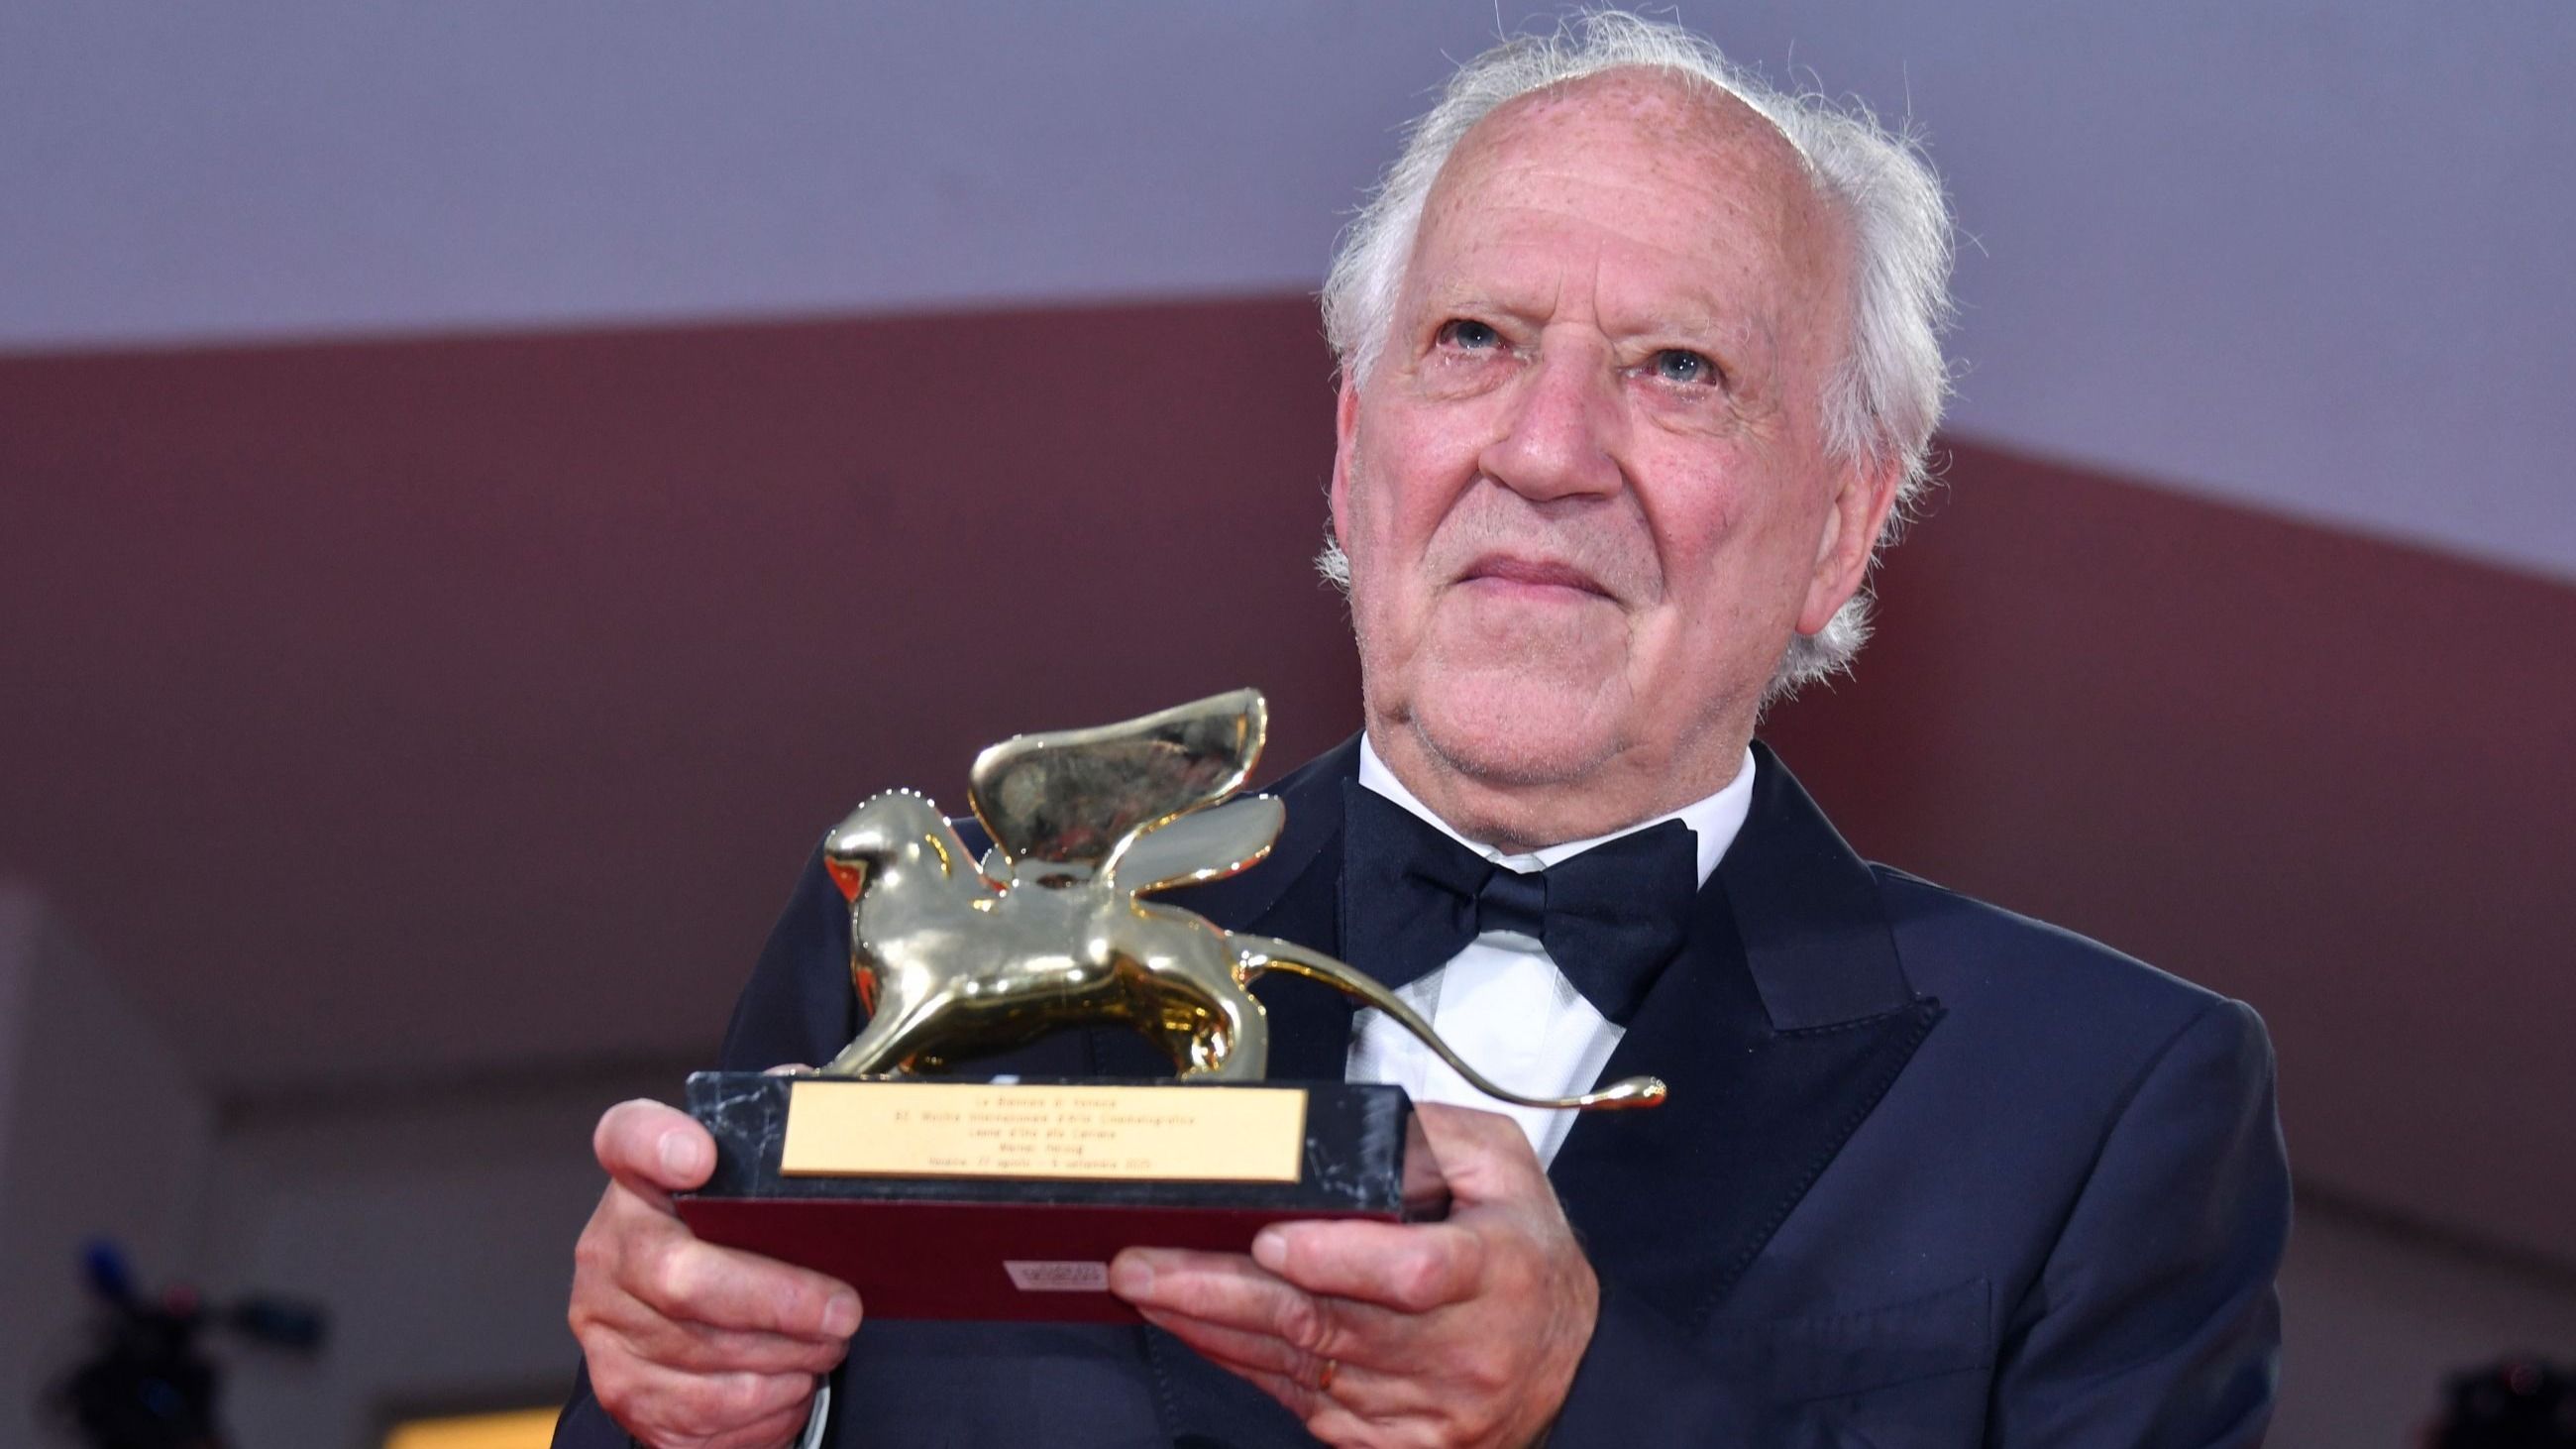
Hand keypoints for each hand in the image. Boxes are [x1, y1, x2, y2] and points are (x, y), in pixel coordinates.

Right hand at [569, 1098, 860, 1448]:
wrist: (691, 1314)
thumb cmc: (737, 1238)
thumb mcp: (757, 1182)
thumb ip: (788, 1134)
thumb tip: (834, 1102)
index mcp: (640, 1180)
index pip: (630, 1139)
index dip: (657, 1144)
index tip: (699, 1156)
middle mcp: (608, 1249)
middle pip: (683, 1278)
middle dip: (780, 1301)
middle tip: (843, 1310)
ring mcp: (606, 1326)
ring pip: (701, 1356)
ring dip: (785, 1359)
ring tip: (827, 1345)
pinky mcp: (623, 1391)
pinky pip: (700, 1413)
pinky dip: (762, 1407)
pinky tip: (790, 1385)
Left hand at [1109, 1104, 1597, 1447]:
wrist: (1572, 1364)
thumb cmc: (1524, 1253)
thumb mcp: (1504, 1169)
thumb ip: (1432, 1138)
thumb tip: (1345, 1132)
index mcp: (1497, 1269)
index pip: (1413, 1273)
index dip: (1338, 1259)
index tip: (1270, 1241)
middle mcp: (1462, 1348)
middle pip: (1328, 1323)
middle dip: (1220, 1291)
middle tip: (1143, 1265)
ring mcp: (1428, 1408)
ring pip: (1301, 1364)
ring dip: (1212, 1325)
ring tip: (1146, 1287)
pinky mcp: (1397, 1444)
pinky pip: (1305, 1403)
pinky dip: (1244, 1364)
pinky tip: (1199, 1329)